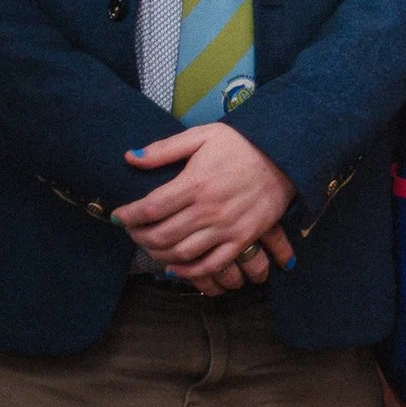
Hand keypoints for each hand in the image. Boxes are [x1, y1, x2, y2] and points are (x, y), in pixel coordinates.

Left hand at [115, 124, 298, 282]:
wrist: (286, 155)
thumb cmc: (242, 144)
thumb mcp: (203, 135)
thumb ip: (165, 148)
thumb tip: (130, 157)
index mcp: (196, 183)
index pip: (150, 208)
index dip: (128, 215)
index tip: (119, 215)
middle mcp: (209, 209)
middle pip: (162, 235)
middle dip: (138, 237)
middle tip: (132, 232)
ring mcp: (227, 227)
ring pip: (182, 254)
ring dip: (159, 255)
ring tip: (151, 245)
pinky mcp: (243, 238)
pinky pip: (212, 264)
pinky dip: (190, 272)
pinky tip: (177, 267)